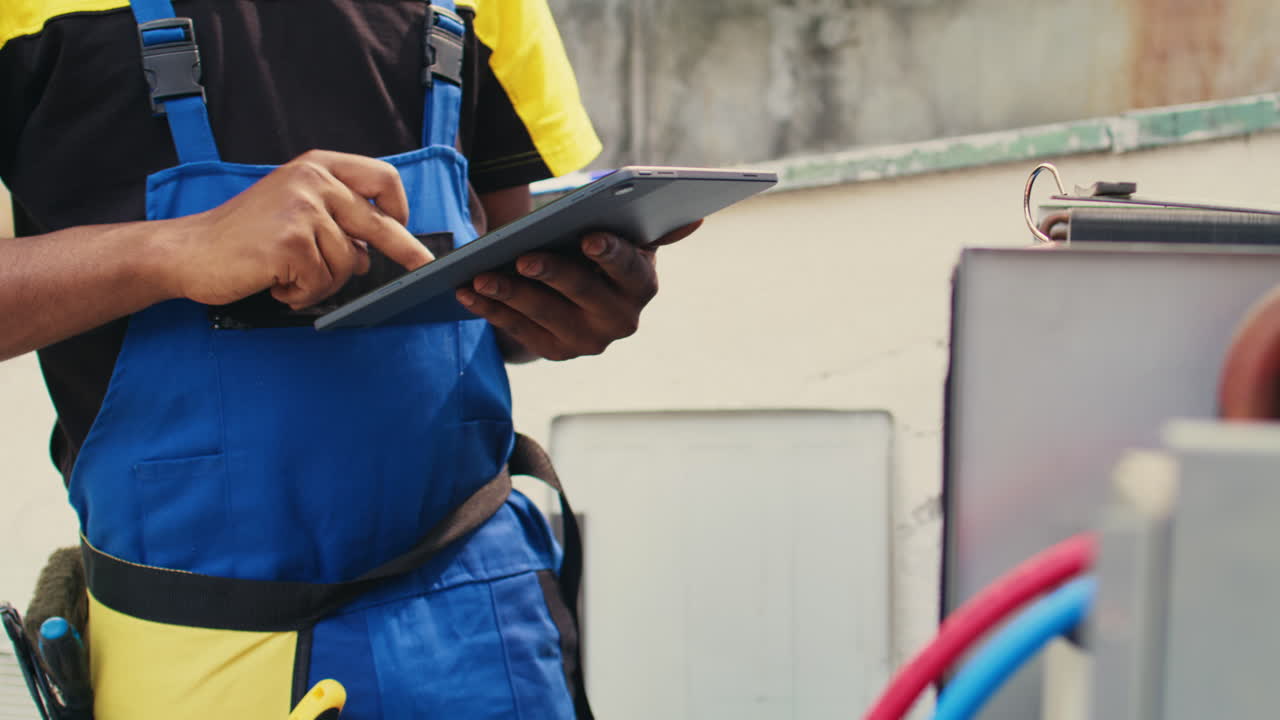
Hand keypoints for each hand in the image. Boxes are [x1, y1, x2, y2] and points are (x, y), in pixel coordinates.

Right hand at [169, 150, 432, 309]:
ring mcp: (302, 211)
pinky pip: (321, 283)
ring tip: (287, 276)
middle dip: (406, 251)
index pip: (381, 178)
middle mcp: (312, 182)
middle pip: (379, 223)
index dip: (398, 206)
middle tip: (425, 267)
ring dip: (321, 282)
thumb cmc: (241, 236)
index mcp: (316, 167)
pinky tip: (277, 285)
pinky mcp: (291, 244)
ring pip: (346, 264)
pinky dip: (302, 294)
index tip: (402, 225)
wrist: (188, 252)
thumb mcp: (293, 212)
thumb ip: (334, 223)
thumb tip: (368, 254)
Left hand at [455, 221, 702, 360]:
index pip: (629, 270)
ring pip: (544, 316)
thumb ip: (653, 227)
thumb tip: (693, 217)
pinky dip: (491, 311)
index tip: (589, 237)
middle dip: (551, 274)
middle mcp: (620, 320)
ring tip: (479, 277)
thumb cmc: (602, 253)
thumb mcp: (628, 238)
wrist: (580, 295)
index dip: (610, 254)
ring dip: (509, 295)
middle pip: (582, 294)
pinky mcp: (554, 352)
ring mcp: (586, 341)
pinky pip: (518, 331)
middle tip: (522, 258)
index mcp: (642, 286)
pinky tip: (466, 293)